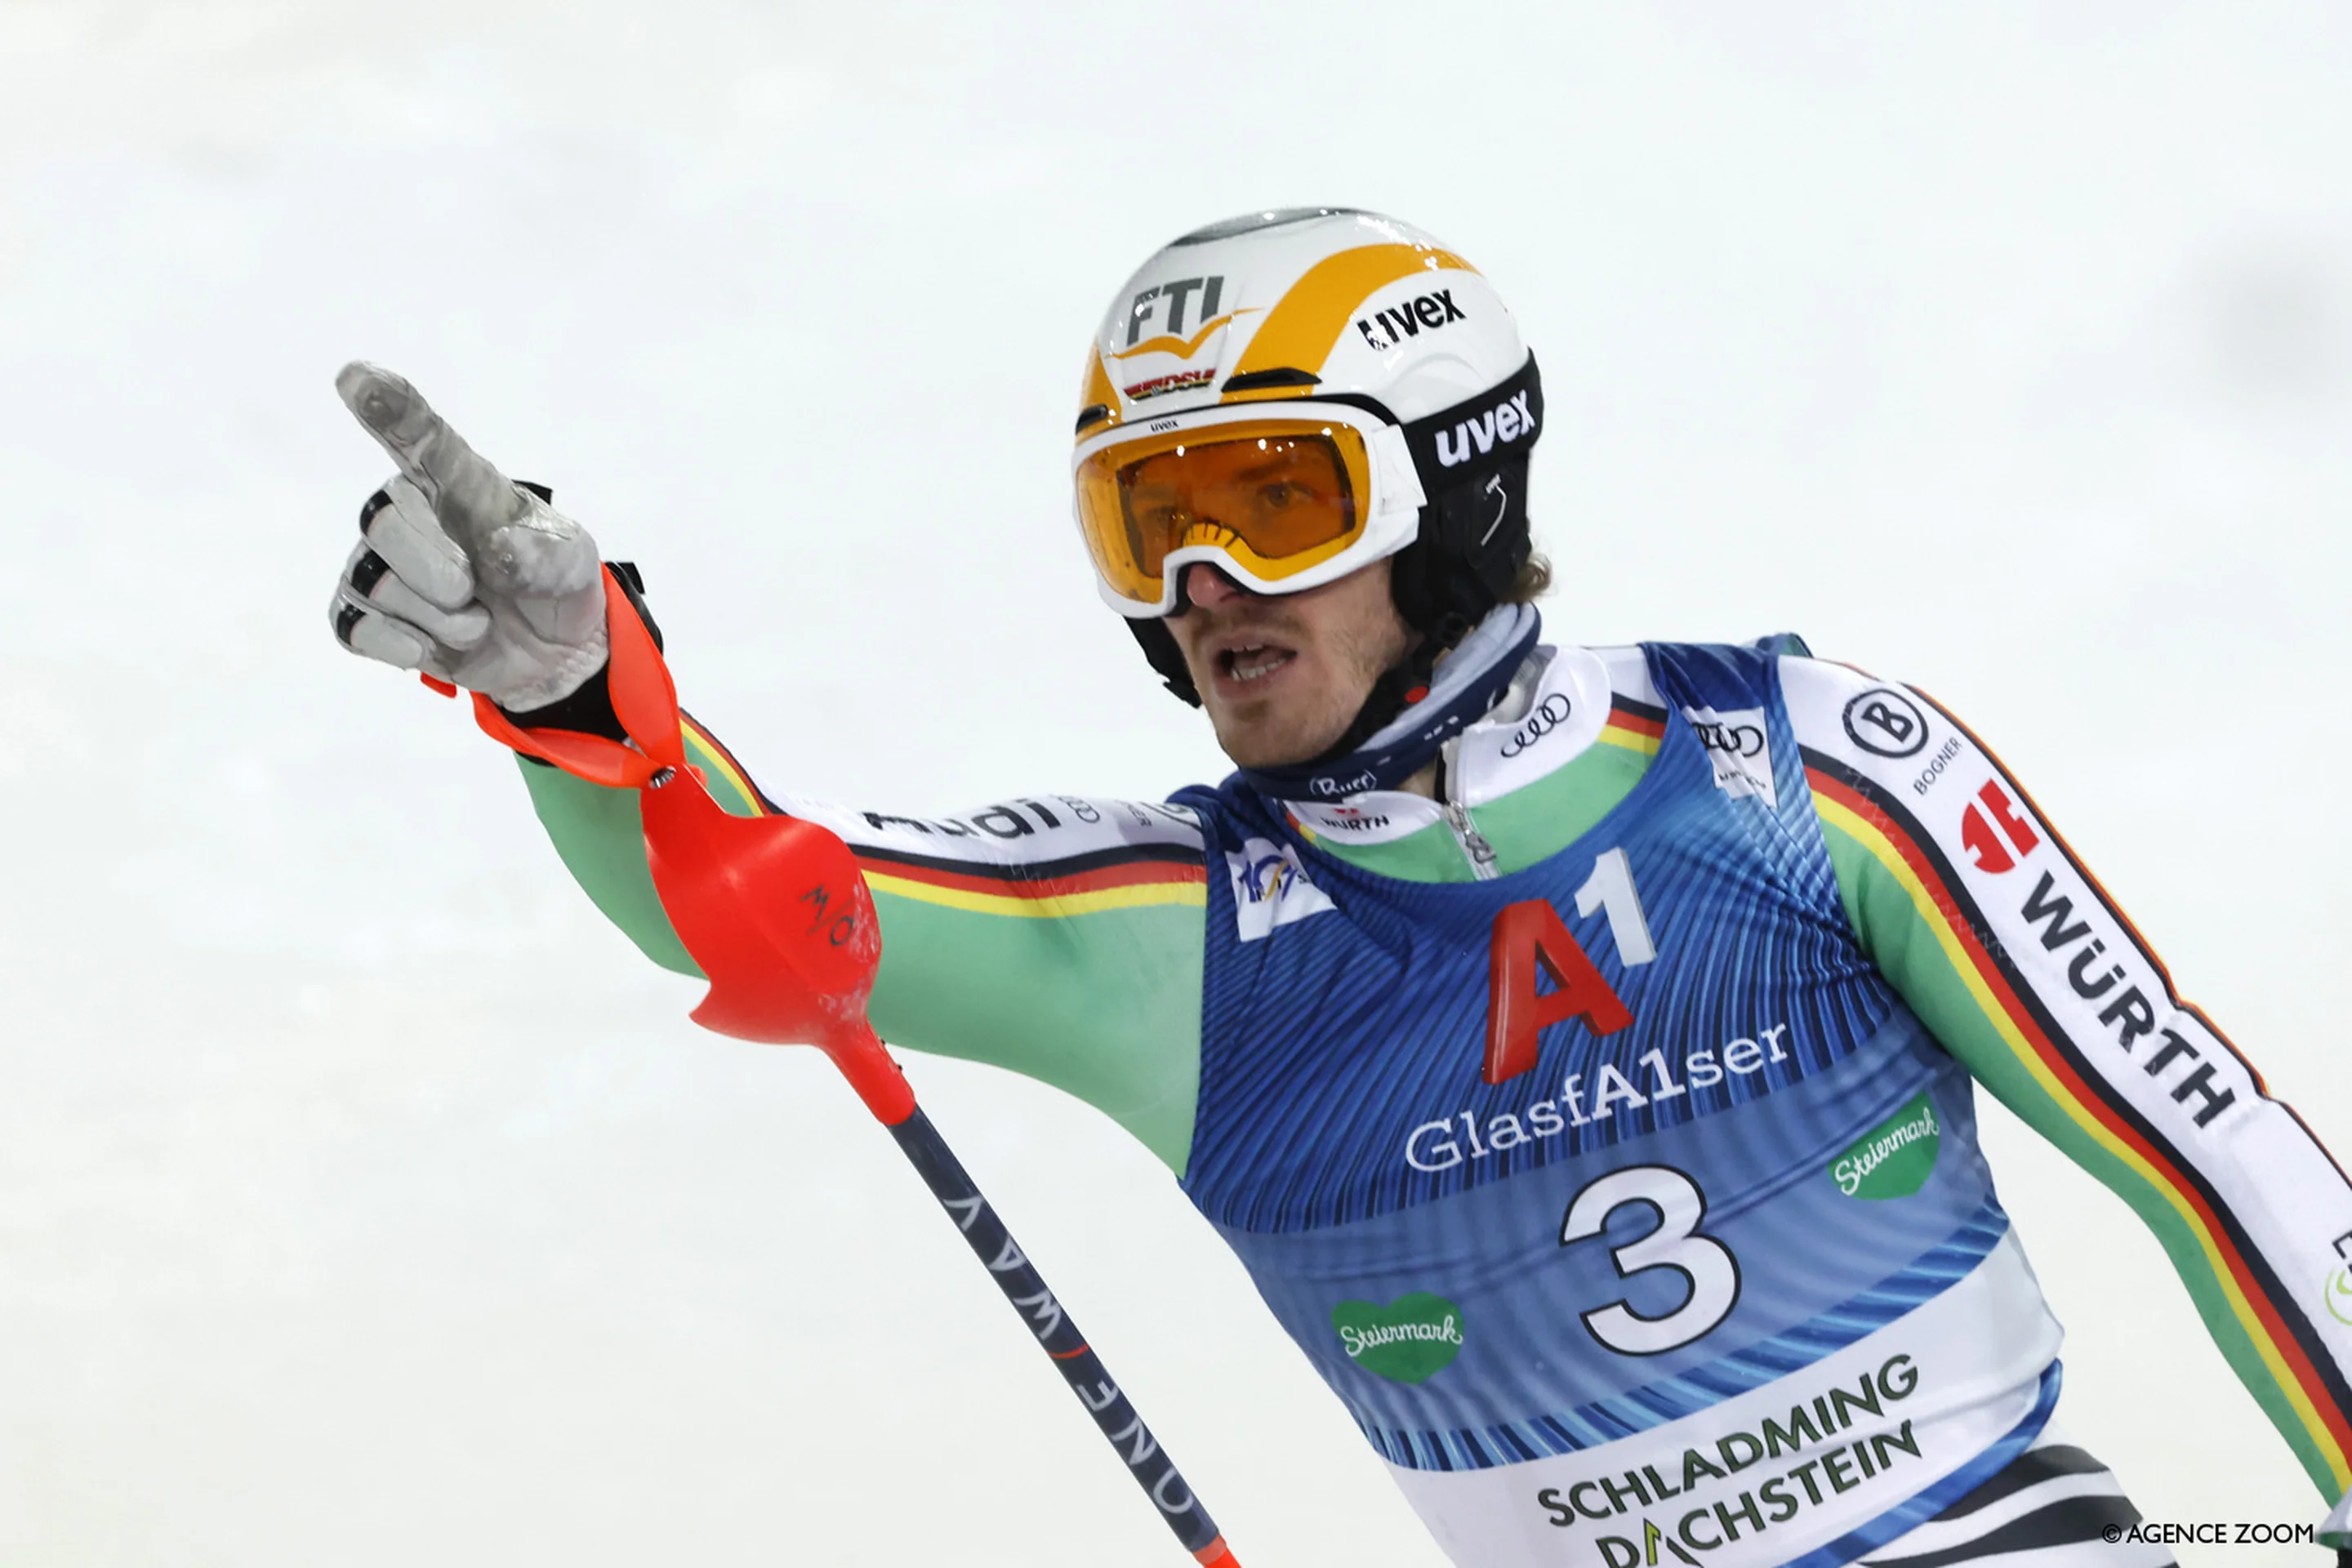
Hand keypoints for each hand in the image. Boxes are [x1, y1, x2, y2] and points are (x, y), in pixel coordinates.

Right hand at [329, 363, 608, 712]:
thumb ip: (534, 547)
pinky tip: (435, 647)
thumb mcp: (565, 554)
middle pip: (384, 525)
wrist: (558, 647)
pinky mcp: (372, 617)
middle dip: (442, 572)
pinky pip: (354, 626)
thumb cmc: (552, 576)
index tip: (358, 378)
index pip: (418, 439)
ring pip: (376, 586)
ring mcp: (381, 563)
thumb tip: (493, 547)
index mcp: (455, 481)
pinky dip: (403, 645)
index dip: (388, 410)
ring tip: (477, 618)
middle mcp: (408, 512)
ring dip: (442, 620)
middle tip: (480, 586)